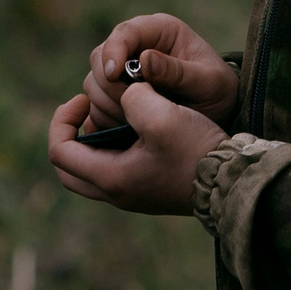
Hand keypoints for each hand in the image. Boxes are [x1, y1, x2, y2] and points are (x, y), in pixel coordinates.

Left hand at [47, 84, 229, 216]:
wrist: (231, 182)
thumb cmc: (197, 151)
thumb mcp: (163, 115)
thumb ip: (133, 98)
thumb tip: (126, 95)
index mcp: (110, 177)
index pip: (59, 151)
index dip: (62, 120)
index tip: (83, 99)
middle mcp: (115, 192)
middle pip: (68, 168)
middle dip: (69, 135)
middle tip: (86, 109)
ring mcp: (131, 195)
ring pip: (89, 171)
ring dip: (90, 142)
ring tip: (111, 116)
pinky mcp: (147, 191)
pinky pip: (112, 172)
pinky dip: (109, 149)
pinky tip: (133, 128)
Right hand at [81, 13, 240, 129]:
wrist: (217, 116)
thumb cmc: (217, 91)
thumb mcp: (208, 82)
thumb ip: (179, 72)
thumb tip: (145, 59)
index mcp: (160, 31)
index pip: (125, 32)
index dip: (114, 50)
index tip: (114, 73)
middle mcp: (136, 46)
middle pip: (99, 57)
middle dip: (110, 83)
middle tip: (132, 107)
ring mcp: (121, 71)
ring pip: (94, 83)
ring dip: (108, 104)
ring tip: (137, 121)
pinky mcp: (115, 96)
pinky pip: (95, 105)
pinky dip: (105, 118)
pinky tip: (128, 129)